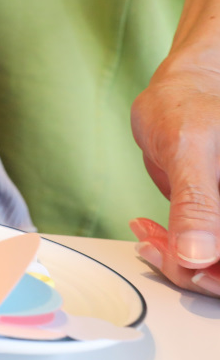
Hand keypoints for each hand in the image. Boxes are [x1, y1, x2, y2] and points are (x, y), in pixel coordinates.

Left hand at [129, 54, 219, 296]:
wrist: (178, 92)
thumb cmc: (187, 105)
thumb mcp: (190, 148)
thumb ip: (197, 203)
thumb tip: (197, 256)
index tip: (188, 265)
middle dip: (194, 267)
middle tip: (154, 245)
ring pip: (215, 263)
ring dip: (179, 260)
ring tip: (147, 235)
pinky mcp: (216, 220)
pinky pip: (201, 251)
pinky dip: (173, 248)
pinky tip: (148, 231)